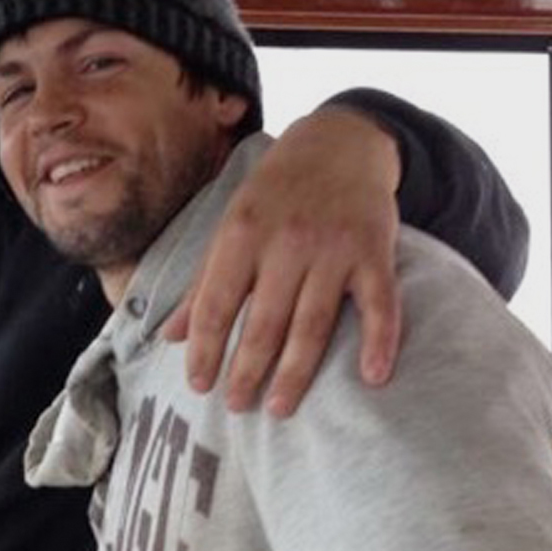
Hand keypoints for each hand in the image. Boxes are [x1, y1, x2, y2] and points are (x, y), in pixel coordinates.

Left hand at [167, 106, 404, 416]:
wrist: (340, 141)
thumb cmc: (276, 193)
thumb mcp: (231, 225)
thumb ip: (204, 284)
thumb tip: (170, 338)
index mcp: (241, 234)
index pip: (217, 305)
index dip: (206, 350)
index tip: (199, 387)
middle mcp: (286, 241)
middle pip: (264, 322)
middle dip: (248, 371)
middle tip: (238, 407)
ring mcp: (333, 247)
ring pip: (313, 323)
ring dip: (296, 372)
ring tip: (280, 408)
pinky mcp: (374, 250)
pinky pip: (380, 303)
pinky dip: (381, 341)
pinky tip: (373, 377)